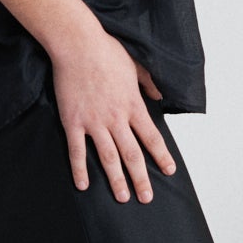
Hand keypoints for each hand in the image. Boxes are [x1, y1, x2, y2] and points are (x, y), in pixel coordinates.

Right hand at [50, 30, 176, 201]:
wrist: (78, 44)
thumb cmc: (107, 50)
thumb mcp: (136, 65)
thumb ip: (150, 83)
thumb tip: (161, 96)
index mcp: (133, 105)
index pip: (152, 137)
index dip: (161, 156)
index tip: (169, 170)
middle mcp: (116, 118)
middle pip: (132, 155)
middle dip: (141, 179)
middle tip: (146, 197)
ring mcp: (94, 122)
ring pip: (108, 157)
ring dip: (116, 180)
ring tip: (123, 197)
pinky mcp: (73, 121)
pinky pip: (76, 151)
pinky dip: (80, 169)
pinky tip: (83, 185)